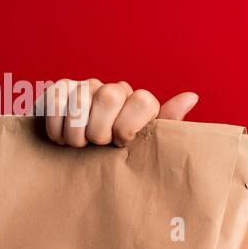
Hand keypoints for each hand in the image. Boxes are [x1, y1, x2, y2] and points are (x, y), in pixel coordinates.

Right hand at [34, 78, 199, 146]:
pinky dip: (56, 124)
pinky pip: (56, 98)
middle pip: (110, 96)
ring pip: (80, 100)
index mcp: (141, 103)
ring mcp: (88, 86)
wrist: (84, 162)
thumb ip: (167, 124)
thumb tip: (191, 96)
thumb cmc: (121, 159)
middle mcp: (116, 89)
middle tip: (98, 144)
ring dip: (77, 131)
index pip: (143, 101)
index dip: (128, 127)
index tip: (121, 143)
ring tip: (79, 145)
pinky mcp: (62, 89)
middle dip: (100, 130)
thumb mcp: (146, 148)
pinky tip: (61, 138)